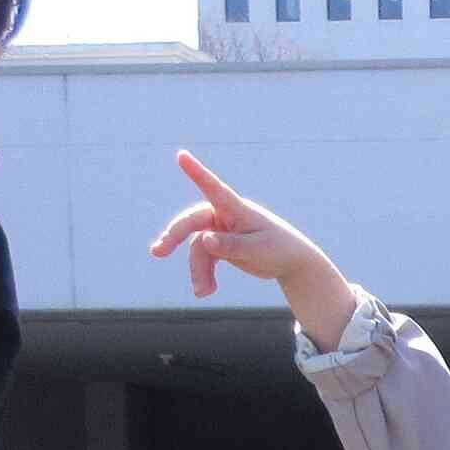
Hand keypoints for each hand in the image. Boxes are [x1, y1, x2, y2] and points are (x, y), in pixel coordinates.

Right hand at [150, 151, 356, 347]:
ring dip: (198, 271)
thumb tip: (203, 239)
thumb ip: (231, 245)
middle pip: (192, 222)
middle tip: (158, 251)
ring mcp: (220, 231)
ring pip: (197, 248)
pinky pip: (204, 259)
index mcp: (237, 209)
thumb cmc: (280, 249)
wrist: (292, 262)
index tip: (181, 155)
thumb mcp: (258, 250)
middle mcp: (225, 216)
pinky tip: (206, 291)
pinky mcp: (219, 246)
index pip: (214, 188)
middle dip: (175, 236)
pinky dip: (204, 275)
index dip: (196, 172)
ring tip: (203, 294)